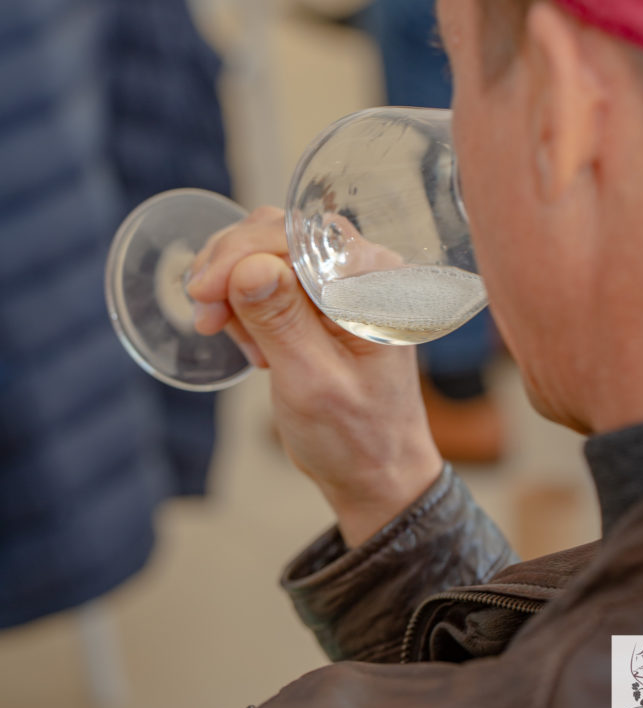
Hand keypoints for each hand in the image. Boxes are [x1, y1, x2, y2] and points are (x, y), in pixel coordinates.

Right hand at [186, 206, 442, 545]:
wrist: (373, 473)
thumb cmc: (355, 437)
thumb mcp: (310, 383)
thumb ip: (280, 322)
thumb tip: (249, 265)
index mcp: (375, 283)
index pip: (297, 237)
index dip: (241, 254)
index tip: (203, 293)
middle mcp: (362, 270)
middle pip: (278, 233)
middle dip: (231, 269)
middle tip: (206, 317)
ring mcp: (340, 283)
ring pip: (266, 250)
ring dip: (234, 288)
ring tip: (241, 343)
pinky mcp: (320, 300)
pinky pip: (269, 277)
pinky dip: (245, 303)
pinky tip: (253, 345)